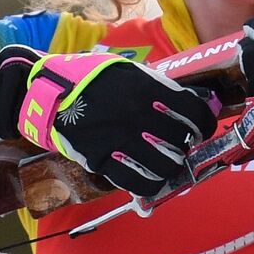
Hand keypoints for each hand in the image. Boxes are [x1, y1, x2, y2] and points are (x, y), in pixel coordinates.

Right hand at [0, 46, 216, 196]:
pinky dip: (151, 183)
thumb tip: (193, 101)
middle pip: (182, 142)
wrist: (49, 94)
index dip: (204, 125)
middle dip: (185, 145)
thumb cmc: (91, 78)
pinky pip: (140, 183)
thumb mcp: (128, 71)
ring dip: (171, 166)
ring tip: (166, 162)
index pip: (194, 113)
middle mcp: (139, 116)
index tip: (201, 129)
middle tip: (179, 144)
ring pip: (166, 166)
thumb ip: (159, 87)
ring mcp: (122, 140)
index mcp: (148, 90)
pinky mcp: (104, 161)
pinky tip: (150, 176)